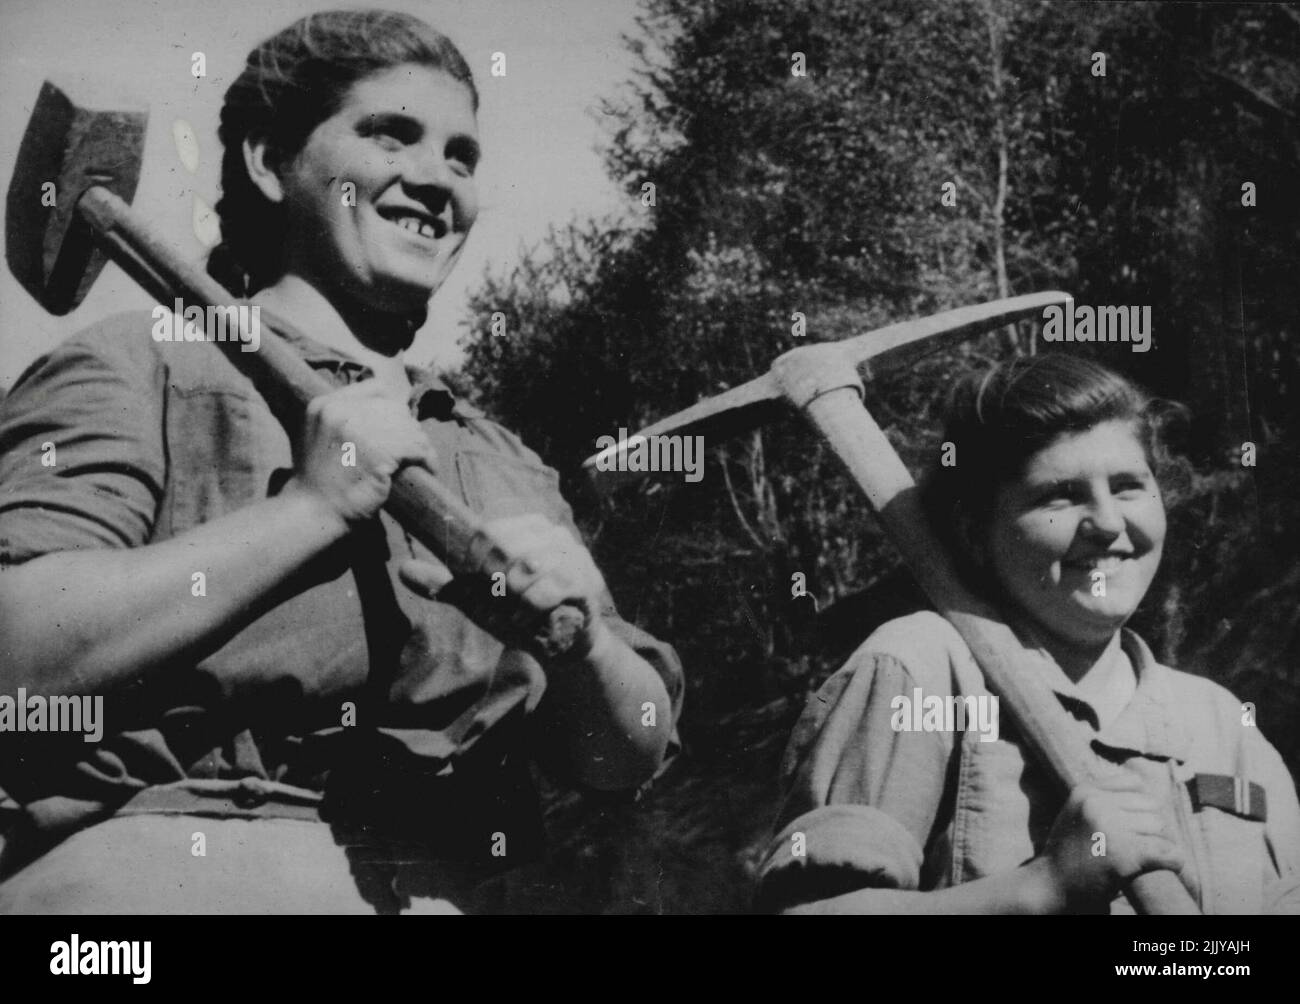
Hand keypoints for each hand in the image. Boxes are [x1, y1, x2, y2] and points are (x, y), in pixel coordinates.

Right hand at [285, 381, 437, 527]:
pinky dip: (427, 459)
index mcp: (325, 405)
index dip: (392, 408)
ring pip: (409, 428)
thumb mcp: (318, 436)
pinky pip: (416, 448)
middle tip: (416, 449)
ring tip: (425, 461)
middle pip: (396, 409)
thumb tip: (387, 412)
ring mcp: (359, 432)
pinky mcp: (378, 454)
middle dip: (409, 429)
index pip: (376, 389)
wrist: (312, 512)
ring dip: (421, 445)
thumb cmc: (318, 481)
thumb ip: (344, 419)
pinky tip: (428, 469)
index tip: (399, 427)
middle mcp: (341, 412)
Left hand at [397, 513, 610, 655]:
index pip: (488, 532)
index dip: (476, 564)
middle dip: (495, 584)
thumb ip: (447, 584)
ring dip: (513, 600)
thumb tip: (404, 570)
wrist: (563, 644)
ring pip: (526, 569)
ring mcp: (572, 554)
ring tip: (514, 613)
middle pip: (506, 548)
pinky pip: (547, 590)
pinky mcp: (585, 580)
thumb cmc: (520, 614)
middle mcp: (552, 533)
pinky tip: (526, 620)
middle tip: (499, 602)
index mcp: (527, 526)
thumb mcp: (479, 599)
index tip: (482, 587)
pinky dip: (529, 610)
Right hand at [1033, 770, 1184, 910]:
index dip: (1138, 803)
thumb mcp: (1076, 812)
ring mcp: (1109, 827)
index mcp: (1085, 791)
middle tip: (1138, 843)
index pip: (1134, 783)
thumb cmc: (1069, 852)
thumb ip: (1101, 797)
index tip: (1134, 821)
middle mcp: (1096, 804)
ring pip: (1159, 826)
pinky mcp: (1124, 854)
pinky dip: (1174, 860)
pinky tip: (1171, 865)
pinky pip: (1166, 852)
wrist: (1052, 886)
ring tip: (1144, 856)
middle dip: (1149, 825)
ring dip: (1158, 842)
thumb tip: (1144, 785)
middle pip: (1150, 805)